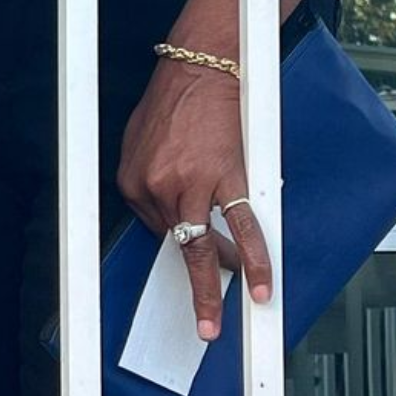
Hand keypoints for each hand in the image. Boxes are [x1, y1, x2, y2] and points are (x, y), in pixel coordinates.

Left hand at [116, 59, 272, 342]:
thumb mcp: (137, 142)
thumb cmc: (171, 101)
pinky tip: (262, 283)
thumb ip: (146, 181)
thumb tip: (162, 212)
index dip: (176, 236)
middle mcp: (158, 189)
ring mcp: (192, 186)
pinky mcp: (226, 177)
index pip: (154, 228)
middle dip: (192, 290)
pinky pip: (241, 227)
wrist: (200, 68)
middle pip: (178, 246)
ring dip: (214, 289)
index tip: (192, 250)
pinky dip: (253, 258)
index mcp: (133, 182)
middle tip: (203, 327)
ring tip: (220, 322)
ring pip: (203, 249)